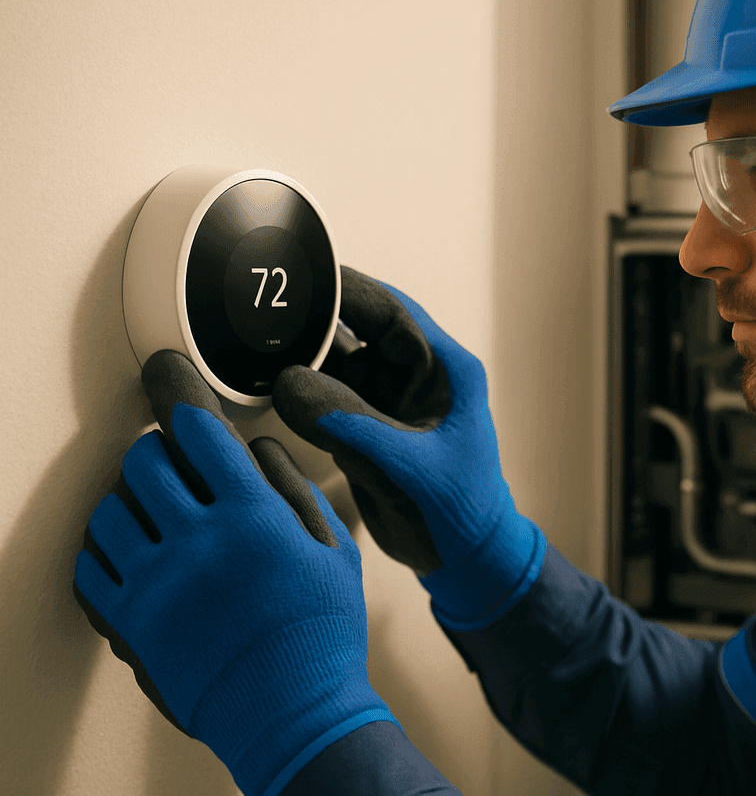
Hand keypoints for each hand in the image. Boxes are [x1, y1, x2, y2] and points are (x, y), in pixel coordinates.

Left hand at [73, 349, 395, 795]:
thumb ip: (294, 490)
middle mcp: (197, 541)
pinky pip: (91, 566)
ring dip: (131, 498)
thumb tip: (257, 449)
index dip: (179, 391)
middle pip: (145, 460)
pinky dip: (106, 549)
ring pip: (110, 508)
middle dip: (160, 450)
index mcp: (253, 516)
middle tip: (176, 462)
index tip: (169, 373)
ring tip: (156, 511)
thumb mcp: (334, 550)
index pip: (198, 429)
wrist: (291, 711)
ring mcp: (157, 583)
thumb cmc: (321, 633)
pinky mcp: (130, 621)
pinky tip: (134, 552)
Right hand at [271, 266, 544, 628]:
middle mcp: (416, 377)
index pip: (391, 311)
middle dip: (312, 321)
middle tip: (259, 312)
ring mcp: (390, 402)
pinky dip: (298, 392)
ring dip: (300, 357)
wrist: (463, 561)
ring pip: (337, 362)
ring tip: (253, 347)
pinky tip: (263, 386)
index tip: (298, 277)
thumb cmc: (459, 511)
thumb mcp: (408, 465)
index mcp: (445, 370)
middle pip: (357, 329)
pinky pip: (327, 397)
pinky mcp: (368, 428)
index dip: (346, 289)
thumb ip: (351, 425)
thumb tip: (288, 382)